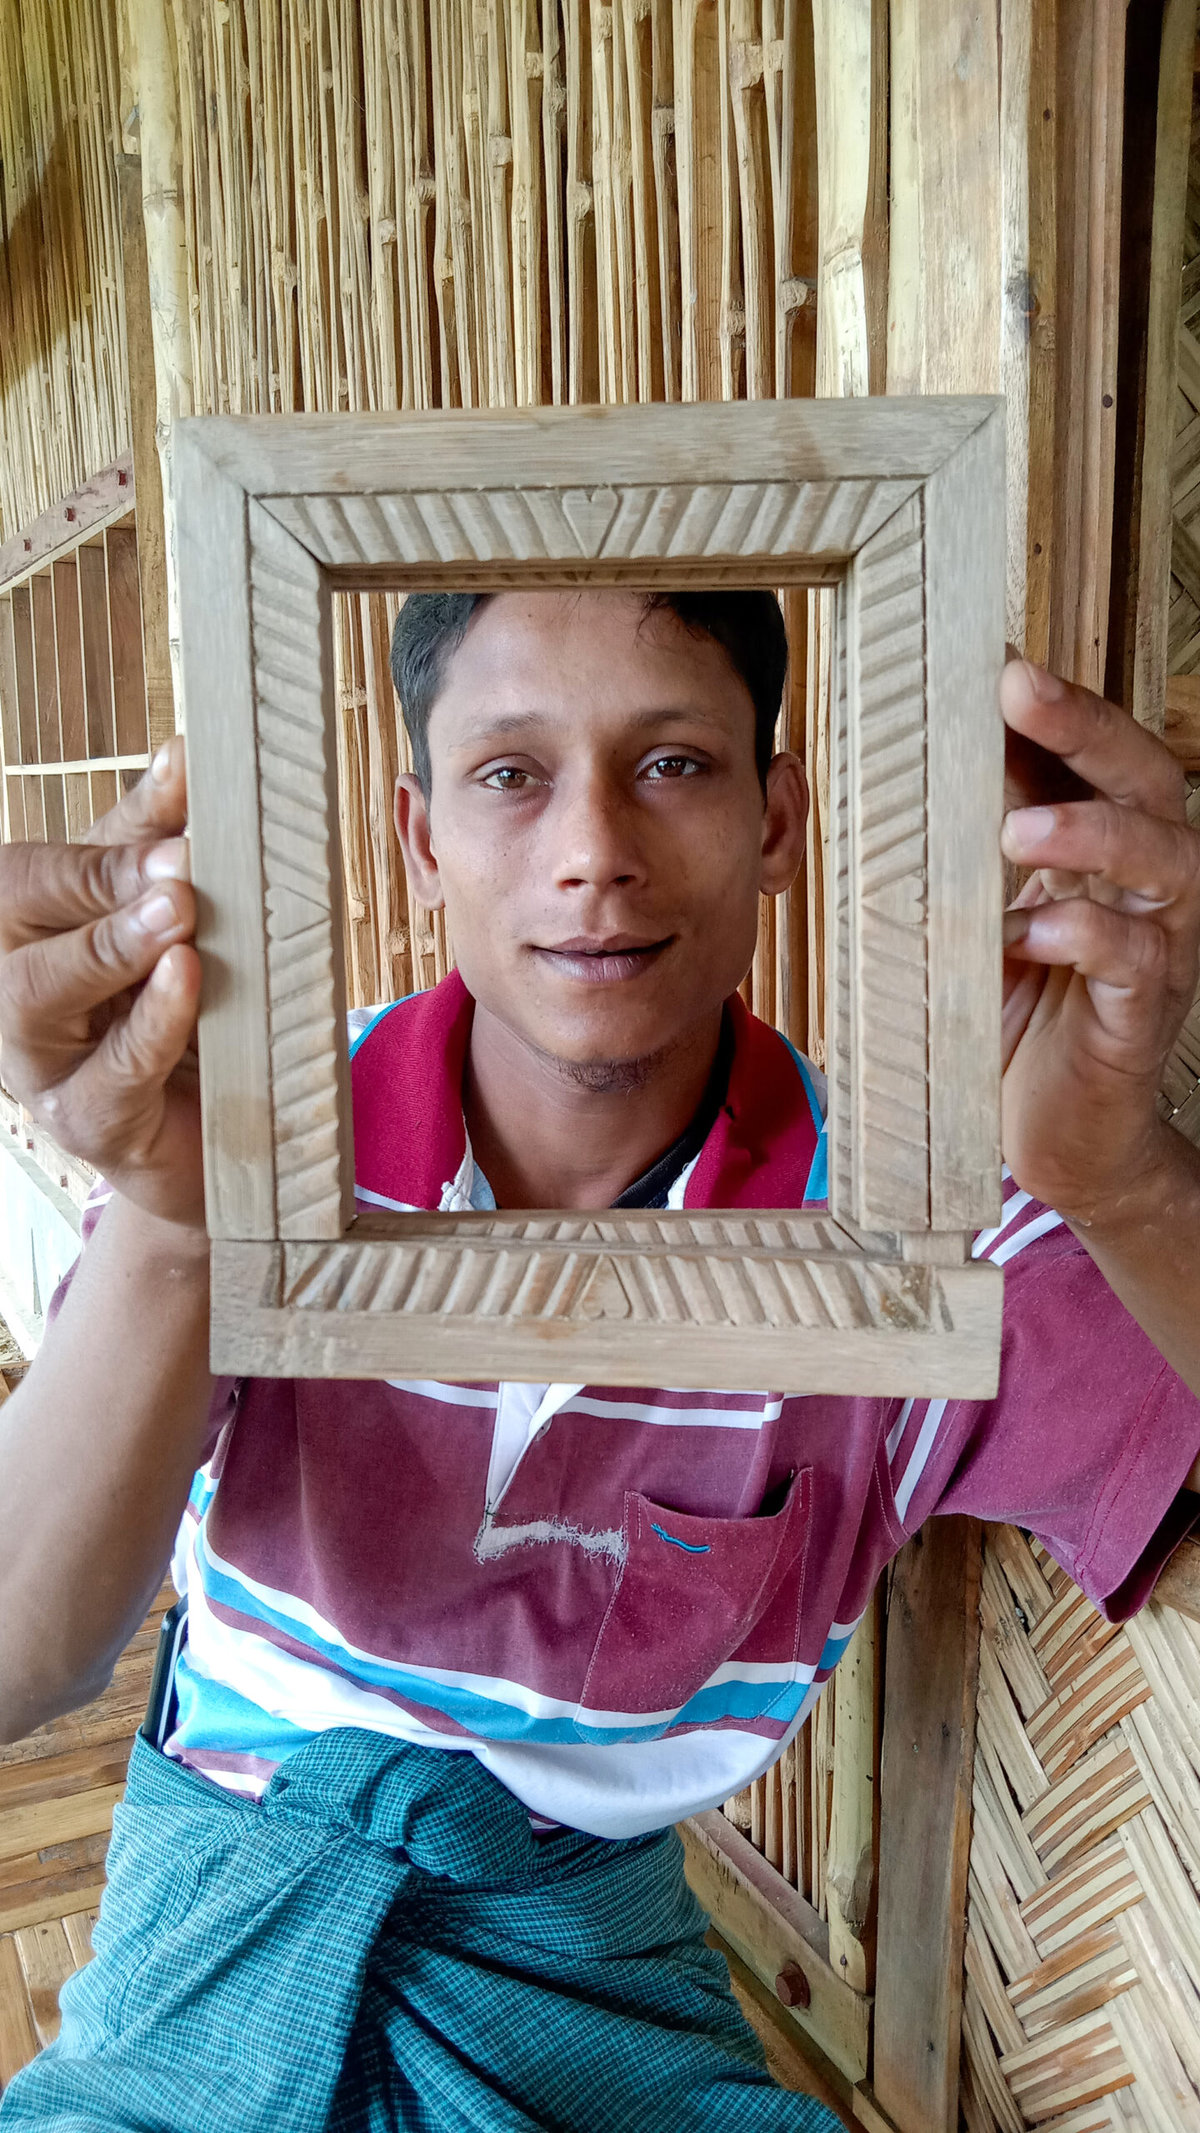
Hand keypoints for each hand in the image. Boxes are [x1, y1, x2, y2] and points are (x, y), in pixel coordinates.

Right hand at [0, 738, 204, 1232]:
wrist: (204, 1120)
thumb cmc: (161, 997)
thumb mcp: (156, 907)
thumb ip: (161, 839)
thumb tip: (185, 754)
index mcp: (17, 927)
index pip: (33, 876)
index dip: (100, 855)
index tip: (174, 828)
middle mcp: (8, 988)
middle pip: (25, 930)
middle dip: (99, 894)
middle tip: (177, 872)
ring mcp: (35, 1063)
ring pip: (42, 1000)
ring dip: (112, 954)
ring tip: (178, 917)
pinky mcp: (85, 1123)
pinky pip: (109, 1076)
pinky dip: (149, 1027)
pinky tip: (185, 985)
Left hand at [998, 661, 1199, 1224]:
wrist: (1059, 1142)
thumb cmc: (1017, 1022)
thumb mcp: (981, 920)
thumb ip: (967, 856)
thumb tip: (908, 777)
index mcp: (1106, 852)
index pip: (1093, 757)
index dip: (1056, 707)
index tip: (997, 661)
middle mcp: (1149, 886)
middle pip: (1145, 779)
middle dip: (1086, 727)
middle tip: (1020, 690)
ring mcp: (1158, 948)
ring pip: (1164, 859)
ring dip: (1094, 830)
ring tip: (1020, 829)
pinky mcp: (1143, 1016)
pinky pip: (1134, 960)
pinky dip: (1085, 937)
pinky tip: (1031, 934)